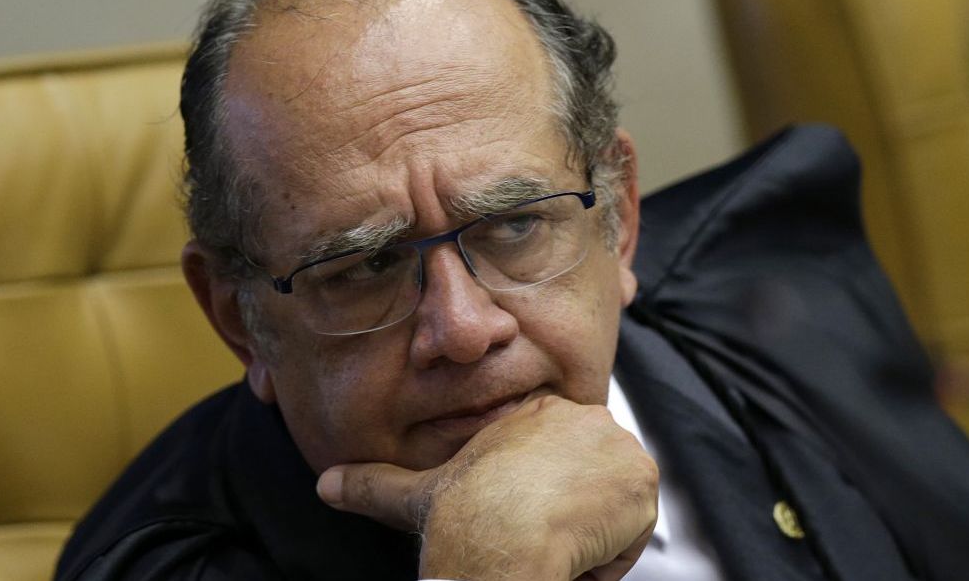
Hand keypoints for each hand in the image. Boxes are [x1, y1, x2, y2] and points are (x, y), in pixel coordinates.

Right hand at [316, 395, 658, 579]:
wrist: (499, 544)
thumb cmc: (461, 520)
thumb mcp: (414, 494)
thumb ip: (373, 483)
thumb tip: (326, 484)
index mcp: (536, 412)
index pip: (560, 463)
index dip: (543, 502)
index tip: (520, 522)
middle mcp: (583, 418)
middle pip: (592, 483)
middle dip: (569, 519)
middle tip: (536, 539)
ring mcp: (618, 446)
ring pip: (613, 509)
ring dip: (587, 538)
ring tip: (550, 546)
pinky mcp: (642, 481)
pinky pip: (633, 534)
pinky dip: (607, 557)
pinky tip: (573, 555)